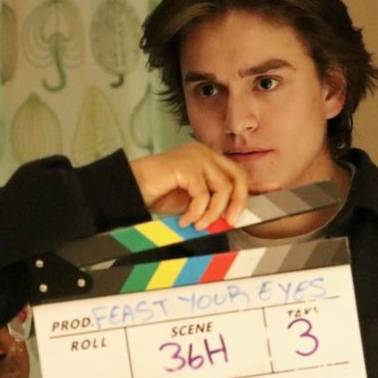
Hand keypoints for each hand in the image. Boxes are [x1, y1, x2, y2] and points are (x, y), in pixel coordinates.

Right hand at [129, 142, 246, 228]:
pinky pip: (202, 194)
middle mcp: (204, 152)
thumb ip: (211, 200)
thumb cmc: (158, 192)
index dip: (246, 192)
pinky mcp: (186, 166)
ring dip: (212, 212)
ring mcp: (195, 157)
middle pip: (237, 177)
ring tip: (198, 224)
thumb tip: (231, 215)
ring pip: (222, 188)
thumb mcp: (192, 198)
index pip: (237, 173)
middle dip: (236, 203)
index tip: (246, 209)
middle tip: (228, 222)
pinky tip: (184, 220)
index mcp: (207, 157)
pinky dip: (196, 212)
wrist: (131, 188)